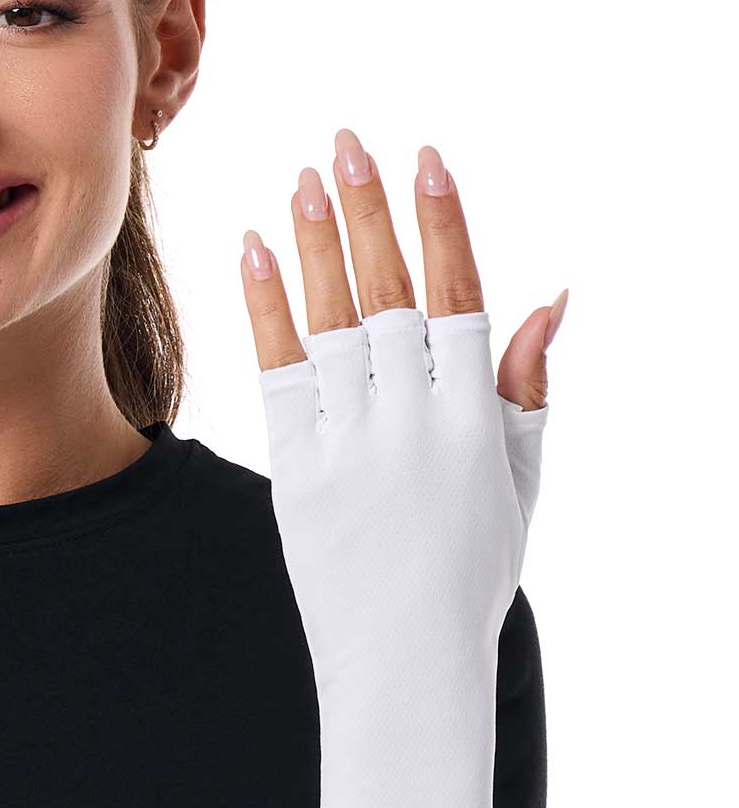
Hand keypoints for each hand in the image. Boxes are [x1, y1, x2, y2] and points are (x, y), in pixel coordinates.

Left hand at [240, 130, 565, 697]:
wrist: (405, 664)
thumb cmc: (469, 573)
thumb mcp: (519, 482)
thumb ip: (527, 386)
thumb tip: (552, 294)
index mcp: (477, 425)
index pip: (459, 300)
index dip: (442, 226)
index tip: (427, 159)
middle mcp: (414, 429)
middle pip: (388, 297)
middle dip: (369, 212)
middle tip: (348, 143)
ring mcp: (352, 451)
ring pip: (332, 325)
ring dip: (317, 244)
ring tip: (304, 177)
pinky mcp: (299, 475)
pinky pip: (279, 376)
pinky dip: (267, 310)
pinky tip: (255, 248)